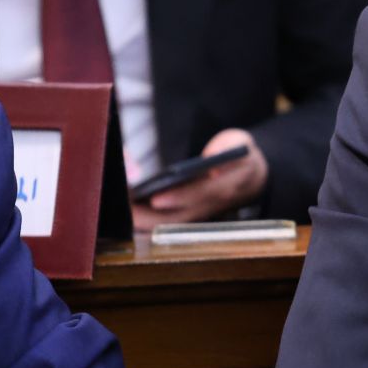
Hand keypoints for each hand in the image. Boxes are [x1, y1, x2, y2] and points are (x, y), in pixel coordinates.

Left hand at [132, 129, 268, 229]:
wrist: (250, 176)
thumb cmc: (238, 155)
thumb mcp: (239, 142)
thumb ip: (227, 146)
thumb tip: (211, 158)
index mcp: (227, 185)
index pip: (203, 194)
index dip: (180, 197)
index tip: (156, 197)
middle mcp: (211, 206)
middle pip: (178, 218)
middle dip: (148, 216)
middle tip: (123, 206)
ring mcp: (198, 215)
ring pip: (167, 225)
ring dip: (141, 221)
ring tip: (117, 208)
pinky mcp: (187, 217)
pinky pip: (163, 224)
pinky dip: (143, 220)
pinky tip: (123, 210)